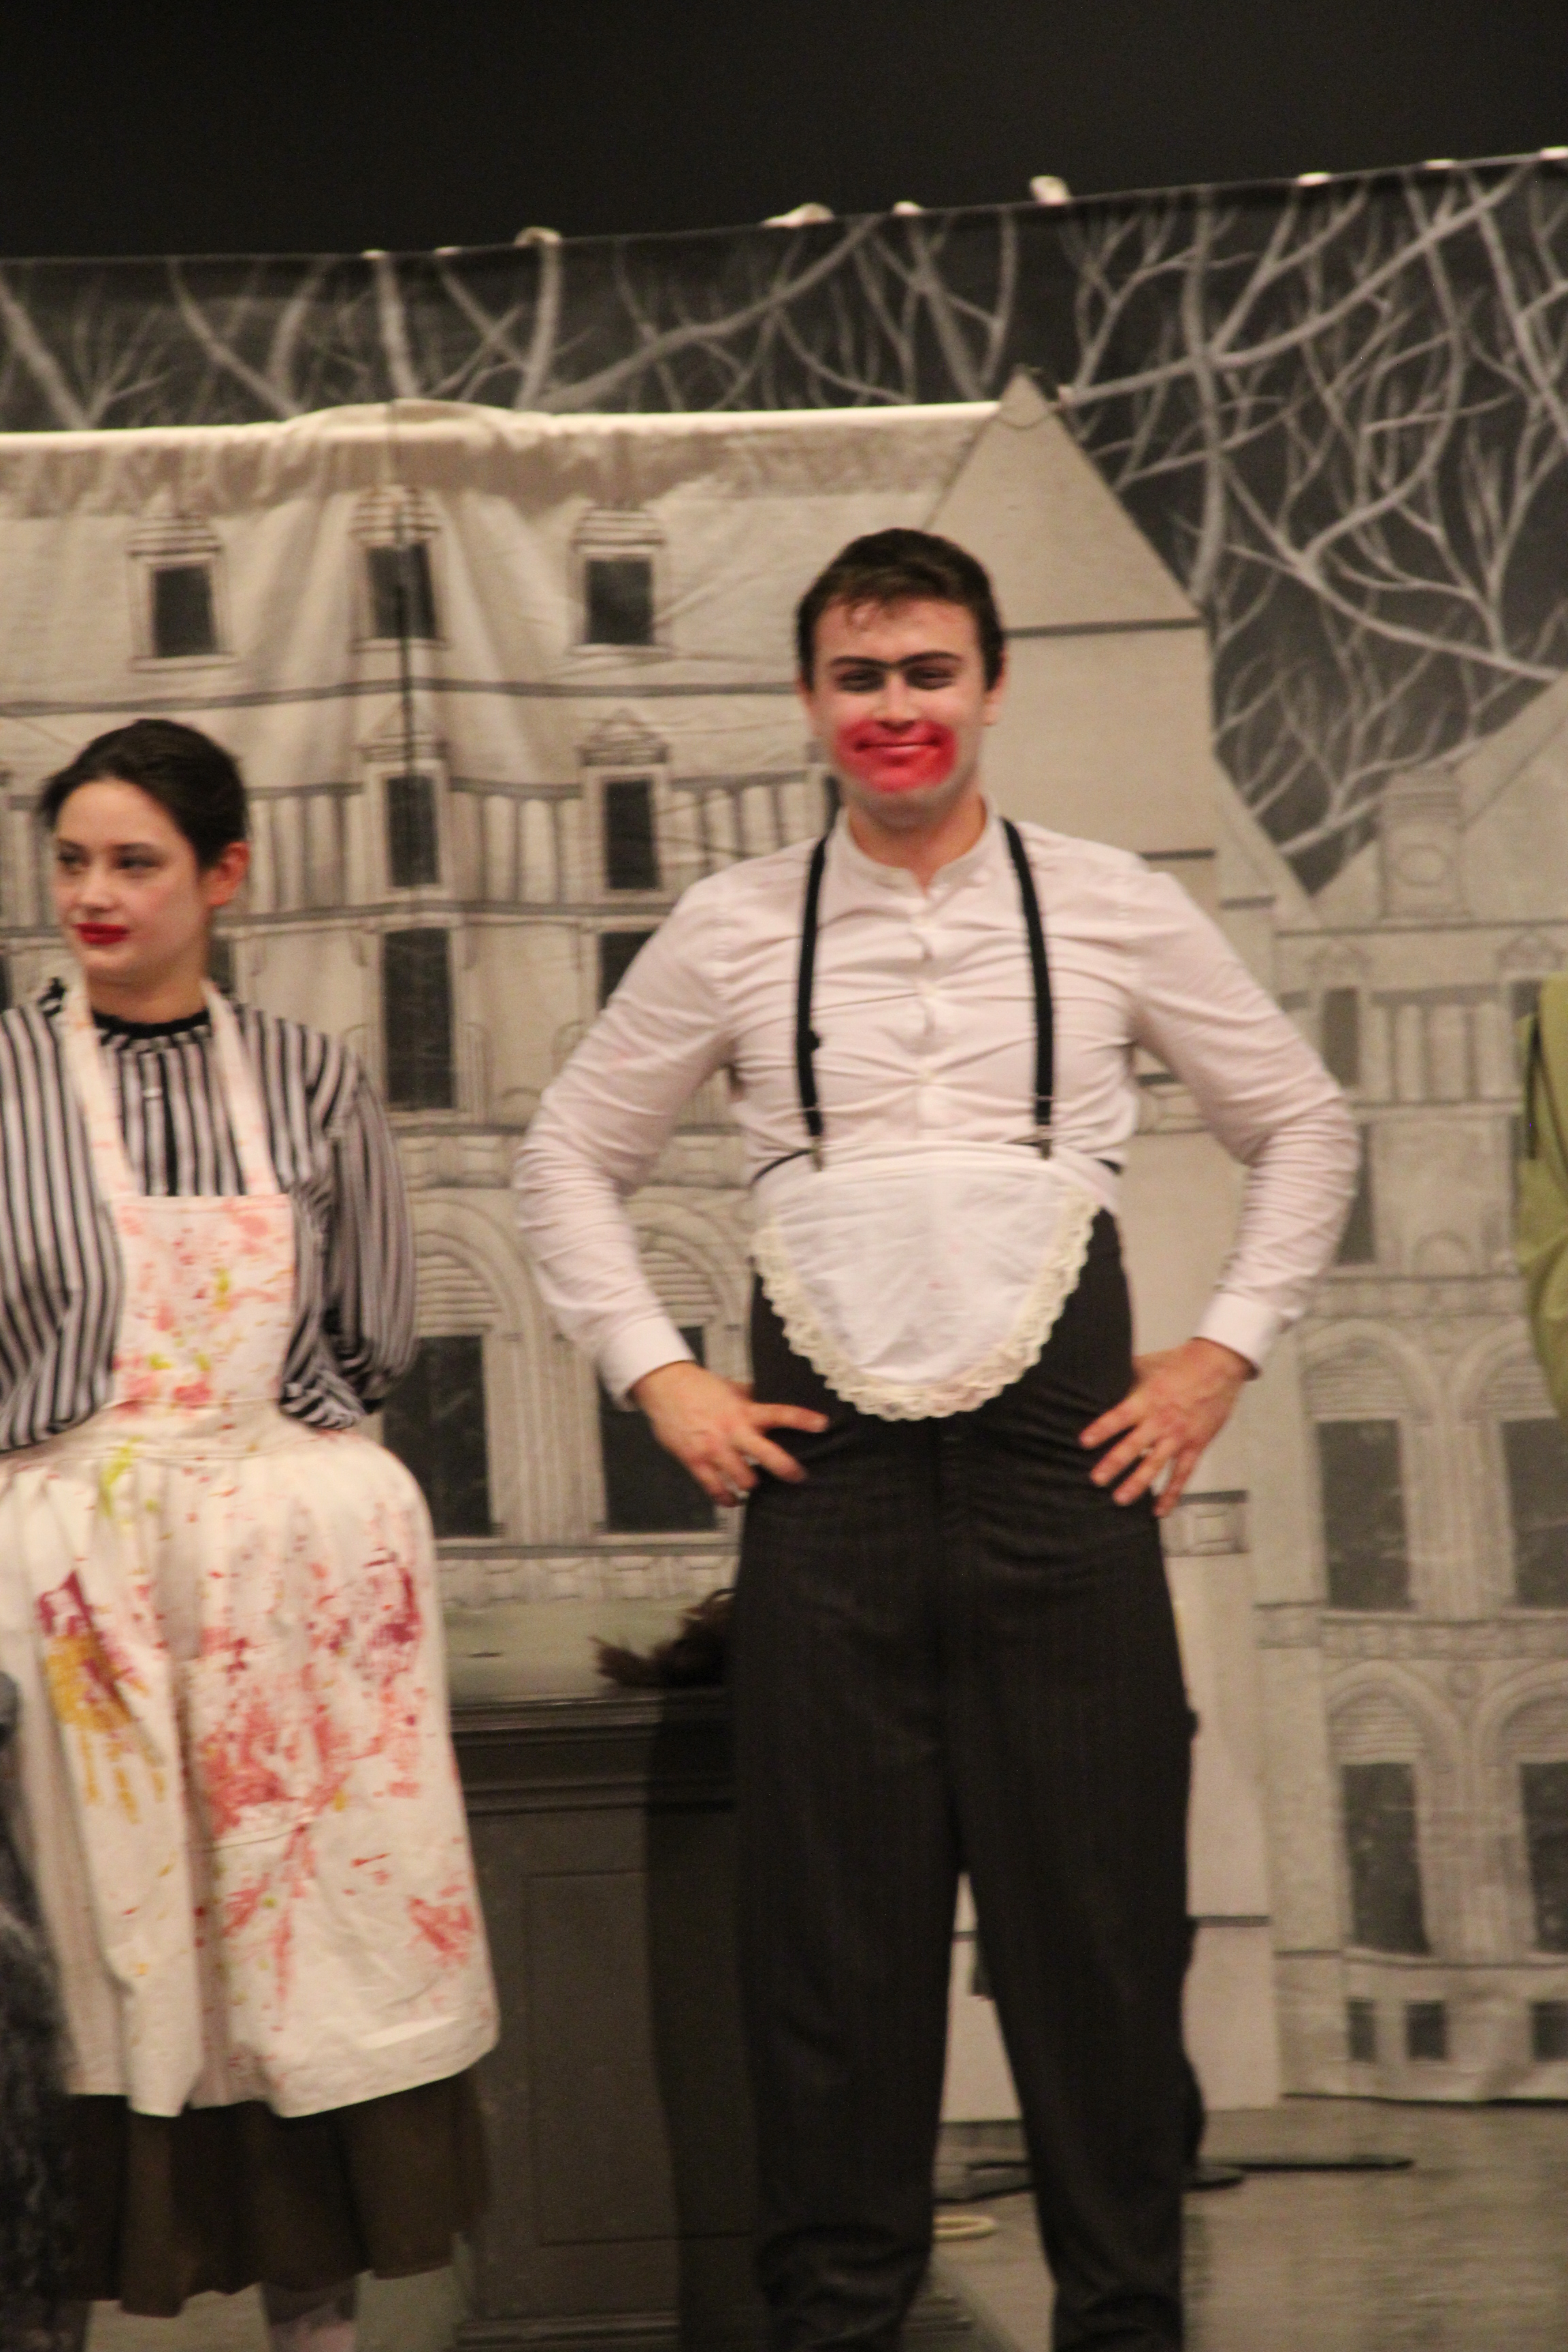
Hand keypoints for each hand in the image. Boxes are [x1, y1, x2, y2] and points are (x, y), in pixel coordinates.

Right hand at [630, 1361, 829, 1505]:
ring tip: (754, 1486)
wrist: (664, 1387)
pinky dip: (726, 1498)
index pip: (780, 1414)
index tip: (823, 1425)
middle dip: (785, 1469)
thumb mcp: (730, 1389)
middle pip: (766, 1454)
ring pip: (743, 1478)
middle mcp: (733, 1430)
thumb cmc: (700, 1387)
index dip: (803, 1419)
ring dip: (751, 1485)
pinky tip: (732, 1501)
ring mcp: (714, 1448)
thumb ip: (750, 1398)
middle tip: (799, 1477)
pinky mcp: (695, 1460)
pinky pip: (715, 1488)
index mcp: (744, 1410)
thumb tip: (767, 1396)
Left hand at [1079, 1338, 1250, 1517]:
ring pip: (1155, 1464)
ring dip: (1137, 1483)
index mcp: (1146, 1400)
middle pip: (1134, 1446)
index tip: (1084, 1443)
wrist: (1218, 1366)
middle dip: (1114, 1464)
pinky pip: (1182, 1474)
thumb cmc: (1179, 1363)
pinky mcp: (1196, 1446)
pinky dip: (1172, 1493)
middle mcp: (1160, 1421)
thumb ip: (1125, 1378)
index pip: (1119, 1417)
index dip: (1101, 1430)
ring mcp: (1179, 1437)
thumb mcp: (1148, 1365)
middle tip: (1096, 1480)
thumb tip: (1098, 1382)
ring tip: (1120, 1499)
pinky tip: (1159, 1510)